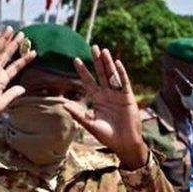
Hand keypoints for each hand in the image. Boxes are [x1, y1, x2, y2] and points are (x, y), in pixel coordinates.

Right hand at [0, 27, 36, 126]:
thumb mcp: (2, 103)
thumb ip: (12, 94)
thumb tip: (23, 88)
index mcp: (2, 81)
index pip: (16, 67)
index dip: (24, 59)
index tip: (34, 52)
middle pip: (7, 54)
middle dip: (15, 44)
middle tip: (23, 34)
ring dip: (4, 40)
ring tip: (11, 29)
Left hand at [64, 46, 148, 169]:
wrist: (123, 143)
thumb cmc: (106, 135)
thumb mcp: (90, 124)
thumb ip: (78, 114)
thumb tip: (64, 105)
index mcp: (97, 99)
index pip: (88, 81)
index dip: (82, 71)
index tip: (75, 59)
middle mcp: (107, 94)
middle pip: (101, 73)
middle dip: (97, 61)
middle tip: (93, 47)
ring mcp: (118, 95)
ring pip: (112, 75)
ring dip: (108, 63)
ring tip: (103, 51)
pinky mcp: (128, 97)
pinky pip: (124, 83)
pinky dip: (121, 73)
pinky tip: (117, 63)